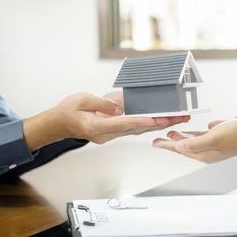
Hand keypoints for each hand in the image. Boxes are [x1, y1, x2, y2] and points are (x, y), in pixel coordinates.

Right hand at [24, 92, 189, 150]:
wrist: (58, 125)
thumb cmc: (67, 112)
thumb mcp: (82, 100)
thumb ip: (103, 103)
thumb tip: (122, 107)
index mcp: (96, 126)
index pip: (122, 124)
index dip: (140, 121)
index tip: (155, 120)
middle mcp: (105, 135)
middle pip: (136, 129)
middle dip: (159, 123)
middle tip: (179, 117)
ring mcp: (109, 136)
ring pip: (137, 131)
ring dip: (158, 125)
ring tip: (176, 118)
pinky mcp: (112, 133)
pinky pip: (132, 129)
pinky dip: (147, 125)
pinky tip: (160, 121)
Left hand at [153, 118, 236, 162]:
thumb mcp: (212, 139)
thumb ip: (194, 143)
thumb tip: (178, 146)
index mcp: (204, 153)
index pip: (180, 149)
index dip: (167, 145)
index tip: (154, 143)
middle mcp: (208, 149)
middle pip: (185, 145)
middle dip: (172, 142)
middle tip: (160, 138)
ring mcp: (215, 141)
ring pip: (194, 139)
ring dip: (183, 137)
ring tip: (173, 133)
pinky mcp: (221, 133)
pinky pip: (205, 133)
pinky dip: (197, 131)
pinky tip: (194, 128)